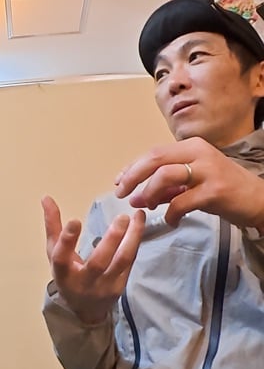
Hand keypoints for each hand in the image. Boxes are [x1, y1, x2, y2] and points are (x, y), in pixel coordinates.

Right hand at [42, 196, 144, 323]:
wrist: (85, 310)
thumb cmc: (67, 274)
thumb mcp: (54, 253)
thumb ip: (52, 226)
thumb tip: (46, 197)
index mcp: (63, 272)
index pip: (61, 258)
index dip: (67, 240)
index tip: (75, 221)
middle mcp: (84, 282)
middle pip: (98, 262)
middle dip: (111, 240)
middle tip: (122, 217)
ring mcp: (104, 286)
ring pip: (121, 262)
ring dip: (131, 239)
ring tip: (137, 217)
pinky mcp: (120, 286)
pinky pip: (130, 262)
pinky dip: (135, 242)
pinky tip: (139, 225)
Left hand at [114, 136, 263, 229]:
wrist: (258, 200)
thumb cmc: (221, 189)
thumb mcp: (190, 183)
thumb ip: (164, 188)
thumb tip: (135, 198)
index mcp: (190, 147)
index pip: (152, 153)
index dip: (132, 168)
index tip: (118, 182)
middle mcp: (198, 153)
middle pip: (154, 159)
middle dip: (132, 177)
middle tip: (121, 193)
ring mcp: (208, 170)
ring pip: (165, 175)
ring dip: (149, 193)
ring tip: (148, 206)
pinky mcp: (215, 191)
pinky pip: (181, 202)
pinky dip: (170, 214)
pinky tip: (171, 221)